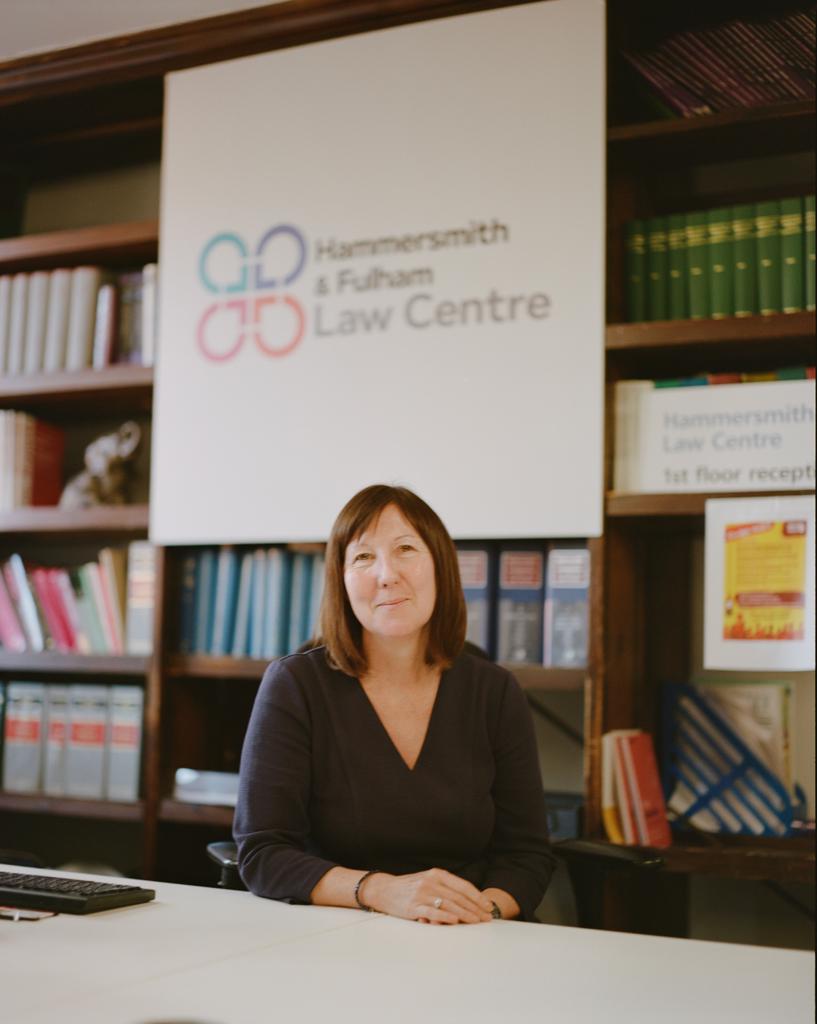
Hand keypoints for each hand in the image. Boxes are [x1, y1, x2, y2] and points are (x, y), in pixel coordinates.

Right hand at [363, 868, 493, 924]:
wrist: (384, 889)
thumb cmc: (409, 887)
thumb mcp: (428, 880)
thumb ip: (445, 887)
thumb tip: (468, 900)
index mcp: (437, 874)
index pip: (462, 885)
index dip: (477, 896)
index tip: (488, 906)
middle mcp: (431, 882)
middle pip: (458, 896)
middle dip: (475, 908)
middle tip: (487, 917)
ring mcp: (422, 893)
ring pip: (449, 904)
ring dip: (465, 914)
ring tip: (476, 921)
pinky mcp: (414, 906)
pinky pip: (432, 911)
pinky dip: (444, 916)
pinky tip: (454, 920)